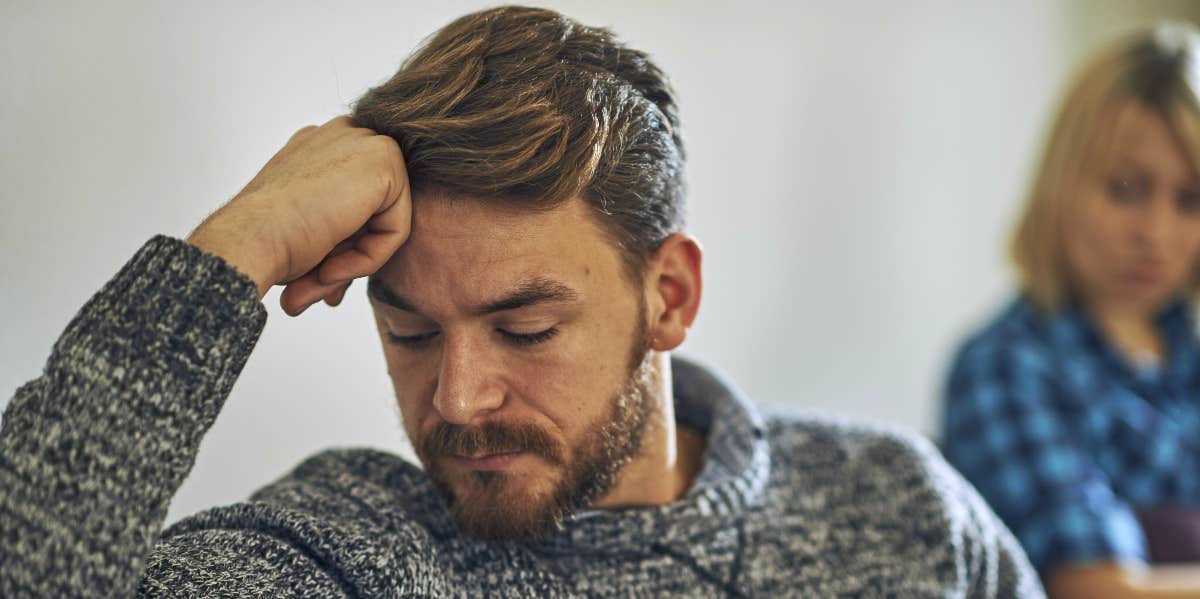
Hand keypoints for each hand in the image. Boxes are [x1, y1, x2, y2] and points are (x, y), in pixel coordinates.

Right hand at [187, 116, 410, 314]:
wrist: (247, 240)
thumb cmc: (266, 242)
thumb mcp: (307, 234)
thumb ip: (337, 241)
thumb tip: (340, 267)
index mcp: (319, 147)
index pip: (356, 204)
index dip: (341, 248)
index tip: (317, 278)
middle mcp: (342, 136)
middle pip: (374, 214)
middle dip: (351, 258)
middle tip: (320, 292)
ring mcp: (364, 142)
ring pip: (386, 222)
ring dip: (356, 262)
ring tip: (318, 283)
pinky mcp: (384, 160)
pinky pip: (396, 229)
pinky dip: (369, 259)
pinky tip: (331, 268)